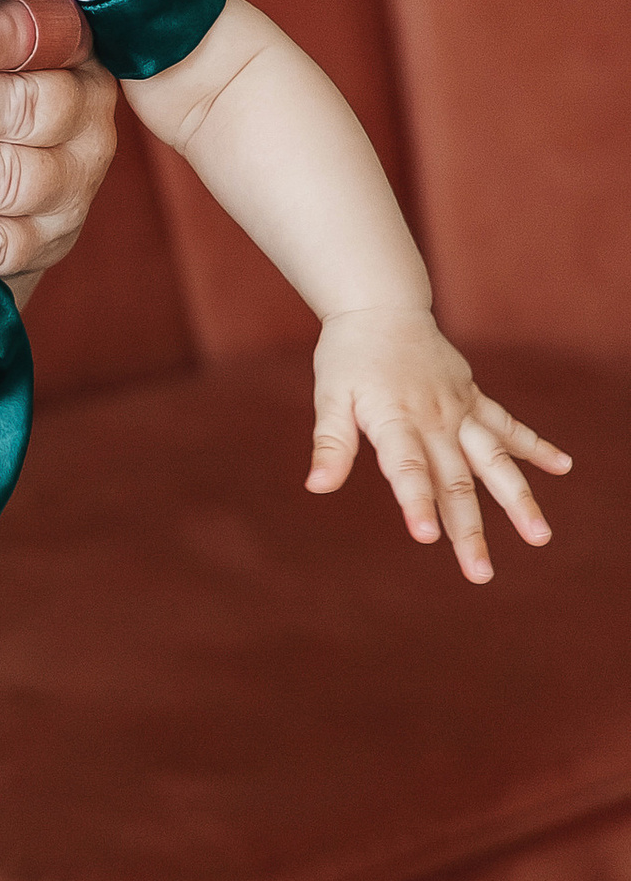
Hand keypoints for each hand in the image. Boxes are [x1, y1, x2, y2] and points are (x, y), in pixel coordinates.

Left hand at [309, 309, 569, 582]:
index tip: (427, 537)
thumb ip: (330, 443)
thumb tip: (317, 487)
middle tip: (480, 574)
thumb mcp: (330, 397)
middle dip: (469, 529)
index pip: (407, 468)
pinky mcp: (475, 400)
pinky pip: (509, 427)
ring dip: (518, 499)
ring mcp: (461, 410)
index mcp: (396, 420)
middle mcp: (435, 419)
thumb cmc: (349, 356)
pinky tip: (563, 468)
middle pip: (456, 481)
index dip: (416, 502)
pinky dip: (536, 447)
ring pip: (495, 461)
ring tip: (539, 536)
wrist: (382, 307)